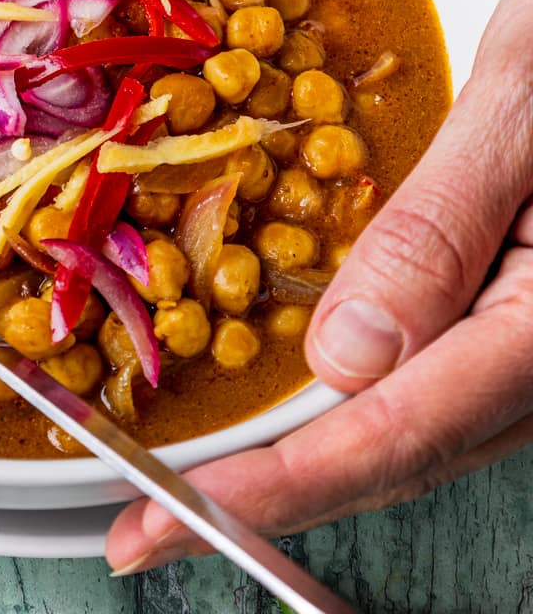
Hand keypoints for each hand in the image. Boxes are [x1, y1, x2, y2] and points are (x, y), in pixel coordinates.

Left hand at [107, 0, 532, 573]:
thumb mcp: (517, 110)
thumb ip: (442, 230)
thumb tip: (344, 360)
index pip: (398, 427)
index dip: (279, 484)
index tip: (174, 515)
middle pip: (393, 452)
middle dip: (263, 501)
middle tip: (144, 529)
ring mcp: (525, 342)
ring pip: (406, 431)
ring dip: (294, 469)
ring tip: (187, 491)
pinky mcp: (505, 314)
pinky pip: (419, 382)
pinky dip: (336, 414)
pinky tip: (280, 415)